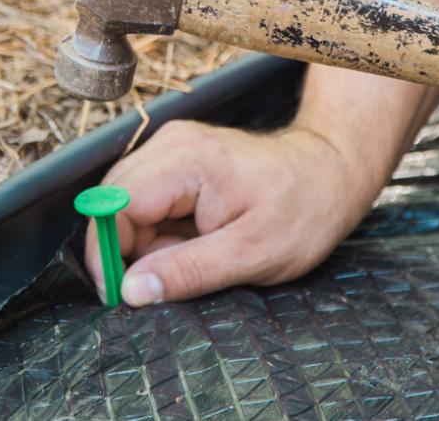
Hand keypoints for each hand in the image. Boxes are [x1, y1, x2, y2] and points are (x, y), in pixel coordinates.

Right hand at [83, 119, 386, 306]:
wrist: (330, 172)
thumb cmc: (303, 209)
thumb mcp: (250, 254)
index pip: (116, 204)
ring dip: (145, 240)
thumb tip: (130, 291)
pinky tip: (192, 241)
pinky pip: (146, 199)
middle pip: (114, 201)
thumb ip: (186, 272)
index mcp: (188, 161)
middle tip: (163, 282)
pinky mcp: (178, 158)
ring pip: (127, 203)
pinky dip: (159, 229)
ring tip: (193, 256)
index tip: (118, 295)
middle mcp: (172, 144)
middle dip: (127, 248)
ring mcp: (173, 147)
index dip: (107, 252)